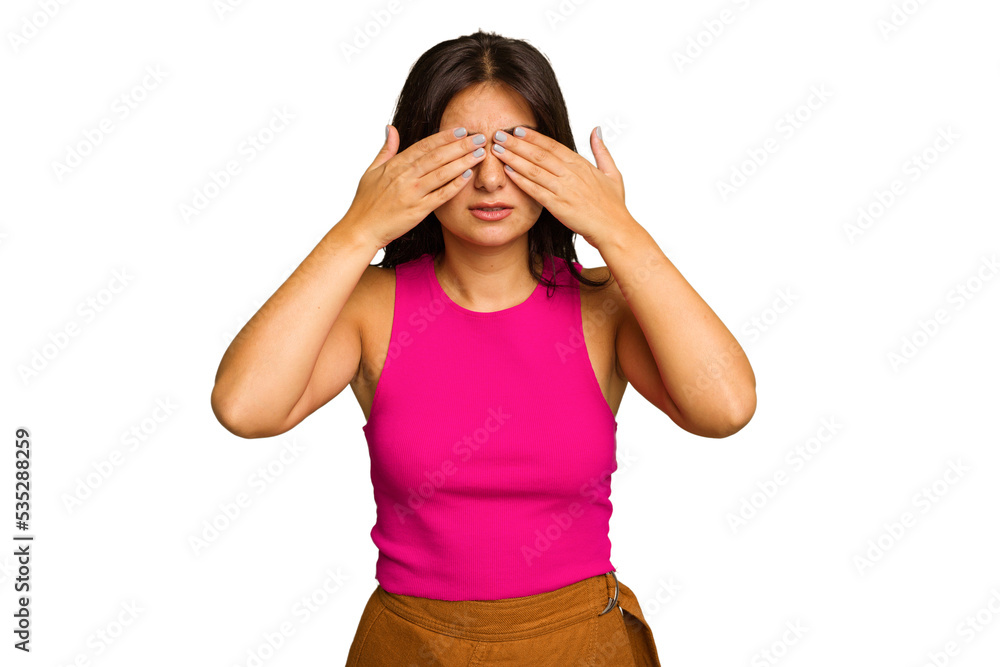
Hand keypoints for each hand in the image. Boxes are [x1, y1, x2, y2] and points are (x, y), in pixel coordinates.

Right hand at [344, 125, 487, 249]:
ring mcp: (412, 193)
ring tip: (479, 153)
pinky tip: (468, 176)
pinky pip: (440, 196)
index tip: (461, 129)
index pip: (424, 146)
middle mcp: (405, 177)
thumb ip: (386, 149)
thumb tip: (390, 128)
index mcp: (395, 165)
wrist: (361, 229)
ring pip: (442, 173)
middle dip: (460, 145)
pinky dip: (455, 185)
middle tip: (479, 137)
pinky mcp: (418, 211)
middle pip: (437, 156)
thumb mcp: (371, 171)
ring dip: (463, 162)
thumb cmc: (366, 202)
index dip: (444, 137)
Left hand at [489, 126, 631, 247]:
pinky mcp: (558, 206)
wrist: (614, 229)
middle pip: (539, 154)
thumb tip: (596, 130)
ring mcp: (564, 190)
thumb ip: (602, 150)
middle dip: (516, 144)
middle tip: (498, 135)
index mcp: (581, 164)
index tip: (517, 129)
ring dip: (513, 159)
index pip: (552, 146)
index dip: (533, 137)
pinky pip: (535, 190)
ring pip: (534, 170)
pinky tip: (508, 172)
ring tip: (497, 151)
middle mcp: (571, 174)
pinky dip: (521, 180)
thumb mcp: (612, 173)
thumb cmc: (613, 205)